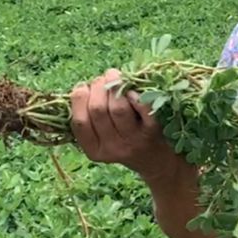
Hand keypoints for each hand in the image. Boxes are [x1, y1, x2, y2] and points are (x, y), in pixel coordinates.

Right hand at [69, 69, 184, 181]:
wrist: (158, 160)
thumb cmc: (125, 140)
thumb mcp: (102, 138)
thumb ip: (89, 118)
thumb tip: (81, 88)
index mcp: (94, 149)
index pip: (80, 121)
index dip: (79, 98)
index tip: (84, 87)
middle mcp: (112, 148)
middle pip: (98, 110)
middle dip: (98, 87)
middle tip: (104, 78)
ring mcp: (133, 141)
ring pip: (118, 108)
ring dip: (115, 86)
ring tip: (117, 77)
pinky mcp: (153, 132)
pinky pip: (143, 108)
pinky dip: (136, 96)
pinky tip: (133, 91)